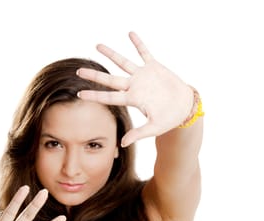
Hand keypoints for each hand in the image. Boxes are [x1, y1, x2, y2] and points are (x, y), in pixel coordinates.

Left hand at [77, 31, 193, 146]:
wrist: (184, 107)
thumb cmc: (168, 119)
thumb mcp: (154, 128)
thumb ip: (138, 134)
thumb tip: (123, 144)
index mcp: (132, 99)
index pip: (109, 97)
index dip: (94, 95)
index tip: (79, 94)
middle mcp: (134, 86)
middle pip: (110, 79)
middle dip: (94, 75)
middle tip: (79, 70)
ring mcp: (143, 76)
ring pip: (123, 62)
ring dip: (111, 54)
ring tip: (96, 45)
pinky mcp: (154, 67)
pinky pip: (144, 53)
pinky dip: (138, 44)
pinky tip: (130, 34)